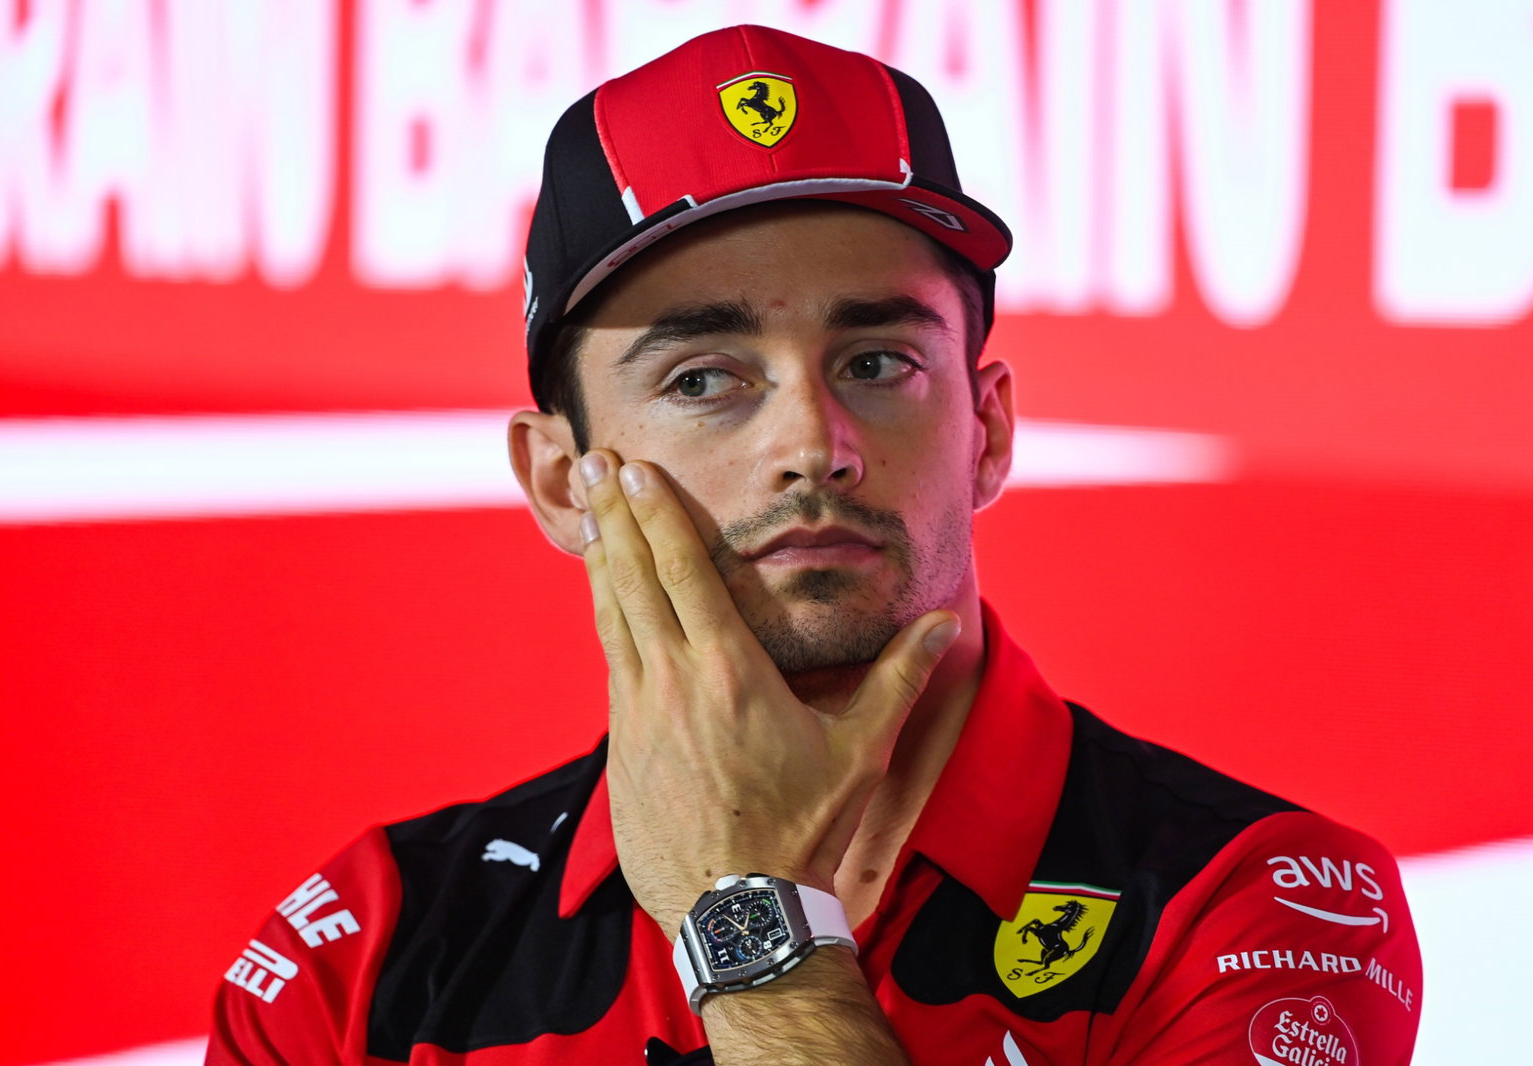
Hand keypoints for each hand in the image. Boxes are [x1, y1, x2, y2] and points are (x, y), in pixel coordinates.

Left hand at [576, 449, 960, 934]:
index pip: (683, 570)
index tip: (638, 469)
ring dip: (600, 560)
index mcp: (728, 670)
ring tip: (589, 514)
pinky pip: (611, 662)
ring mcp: (638, 714)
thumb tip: (943, 620)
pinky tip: (606, 602)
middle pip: (632, 577)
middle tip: (599, 462)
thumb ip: (899, 677)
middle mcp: (672, 682)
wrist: (738, 909)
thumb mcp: (861, 751)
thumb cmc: (803, 829)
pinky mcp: (621, 746)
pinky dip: (606, 618)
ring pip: (611, 617)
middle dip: (615, 514)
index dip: (657, 513)